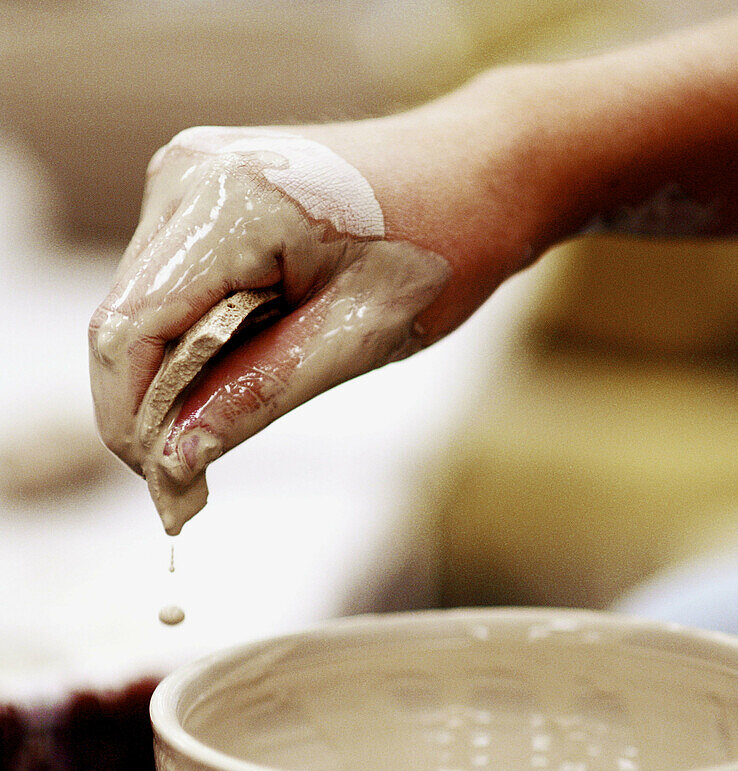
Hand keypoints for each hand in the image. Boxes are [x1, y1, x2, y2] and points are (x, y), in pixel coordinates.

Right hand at [87, 92, 547, 531]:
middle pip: (120, 320)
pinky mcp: (202, 195)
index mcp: (227, 202)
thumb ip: (256, 396)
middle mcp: (187, 175)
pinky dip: (185, 346)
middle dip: (144, 410)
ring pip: (137, 308)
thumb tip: (173, 461)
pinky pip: (168, 287)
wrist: (479, 173)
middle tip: (188, 486)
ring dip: (165, 381)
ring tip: (214, 435)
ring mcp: (189, 177)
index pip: (127, 329)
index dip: (129, 419)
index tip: (165, 492)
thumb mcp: (357, 338)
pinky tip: (227, 379)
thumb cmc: (440, 246)